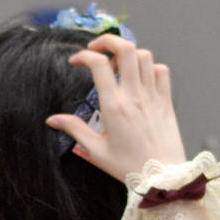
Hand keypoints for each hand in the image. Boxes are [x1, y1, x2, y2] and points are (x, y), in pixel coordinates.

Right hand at [44, 34, 186, 180]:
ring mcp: (153, 96)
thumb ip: (75, 130)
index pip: (99, 64)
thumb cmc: (130, 167)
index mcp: (114, 107)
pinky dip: (149, 67)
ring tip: (117, 66)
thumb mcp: (96, 151)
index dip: (83, 56)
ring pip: (144, 55)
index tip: (76, 61)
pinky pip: (161, 71)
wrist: (163, 178)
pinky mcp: (166, 101)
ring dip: (128, 54)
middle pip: (125, 48)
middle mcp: (135, 96)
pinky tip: (139, 79)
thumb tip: (53, 120)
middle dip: (107, 40)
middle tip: (96, 49)